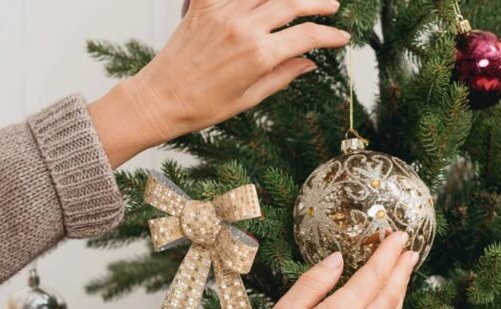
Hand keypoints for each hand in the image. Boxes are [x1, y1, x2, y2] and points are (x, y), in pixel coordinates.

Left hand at [89, 0, 349, 166]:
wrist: (159, 98)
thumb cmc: (201, 106)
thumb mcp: (249, 98)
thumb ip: (282, 75)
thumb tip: (308, 63)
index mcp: (258, 54)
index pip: (306, 36)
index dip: (329, 36)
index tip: (341, 38)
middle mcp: (243, 28)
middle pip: (290, 4)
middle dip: (316, 4)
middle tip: (331, 7)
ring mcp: (222, 13)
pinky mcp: (203, 7)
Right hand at [230, 232, 418, 308]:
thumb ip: (313, 283)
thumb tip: (336, 260)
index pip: (374, 275)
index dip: (389, 253)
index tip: (400, 235)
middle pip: (391, 292)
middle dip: (402, 268)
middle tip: (411, 248)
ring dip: (402, 288)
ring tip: (405, 271)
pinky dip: (392, 308)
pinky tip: (388, 304)